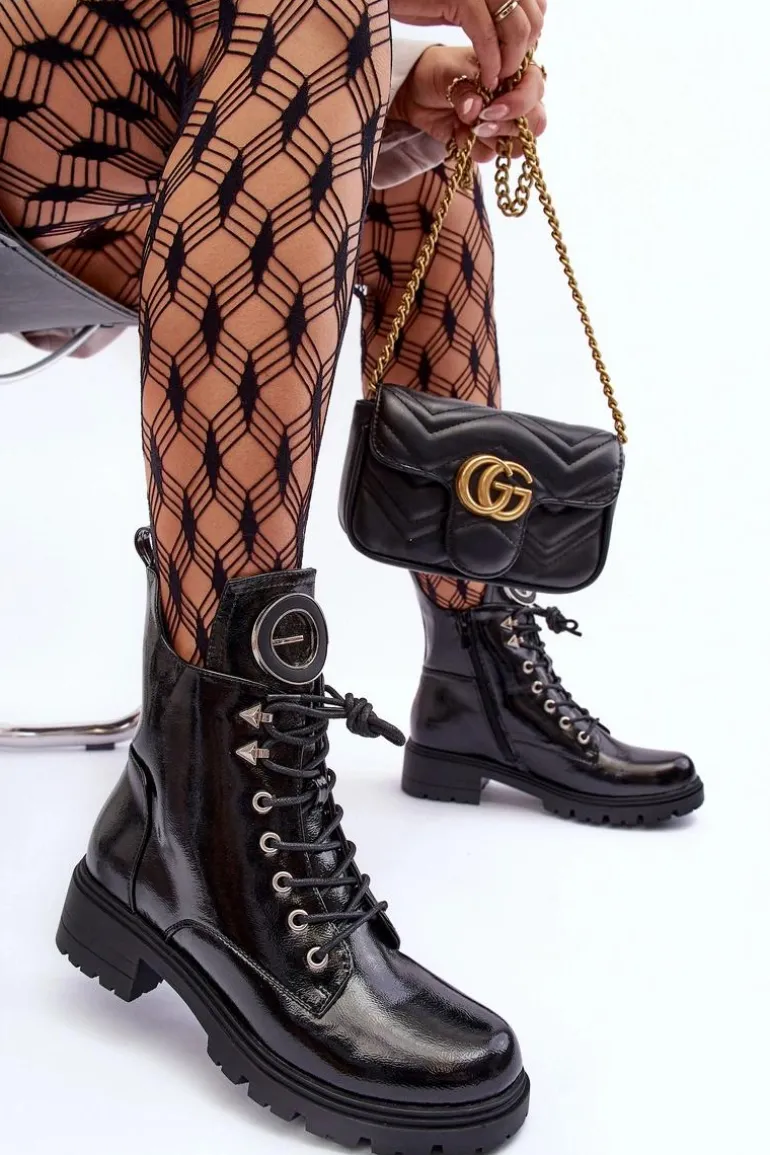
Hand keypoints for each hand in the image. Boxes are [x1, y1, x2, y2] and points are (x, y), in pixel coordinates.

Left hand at [389, 45, 545, 164]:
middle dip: (507, 127)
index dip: (519, 104)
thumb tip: (475, 109)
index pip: (536, 90)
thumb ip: (466, 88)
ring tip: (466, 126)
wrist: (416, 91)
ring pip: (516, 146)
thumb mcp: (451, 72)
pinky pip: (489, 155)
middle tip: (480, 123)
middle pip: (535, 124)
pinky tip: (457, 132)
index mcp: (515, 72)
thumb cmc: (440, 70)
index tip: (491, 109)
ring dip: (490, 140)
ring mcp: (503, 124)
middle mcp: (516, 99)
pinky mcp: (486, 143)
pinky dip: (472, 148)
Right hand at [390, 0, 545, 88]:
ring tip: (496, 80)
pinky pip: (488, 37)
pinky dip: (491, 63)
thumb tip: (520, 27)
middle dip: (523, 52)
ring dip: (510, 62)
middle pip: (533, 17)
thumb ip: (490, 8)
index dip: (533, 32)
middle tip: (507, 75)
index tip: (515, 55)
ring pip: (517, 29)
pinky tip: (486, 79)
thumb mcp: (462, 0)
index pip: (538, 3)